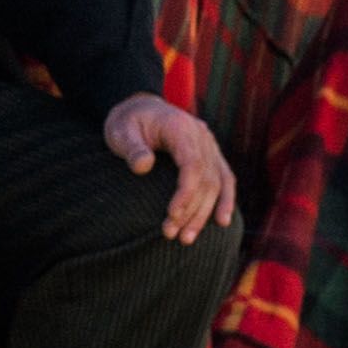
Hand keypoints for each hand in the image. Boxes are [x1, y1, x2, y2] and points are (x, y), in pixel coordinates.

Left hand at [106, 93, 235, 245]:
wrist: (139, 108)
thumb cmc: (128, 122)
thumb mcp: (121, 130)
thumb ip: (132, 147)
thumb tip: (143, 166)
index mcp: (180, 127)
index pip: (192, 164)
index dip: (186, 192)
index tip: (172, 214)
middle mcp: (201, 135)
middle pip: (205, 179)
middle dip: (191, 210)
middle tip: (171, 234)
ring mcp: (209, 145)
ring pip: (216, 183)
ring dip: (204, 213)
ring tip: (186, 238)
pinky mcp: (211, 155)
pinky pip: (224, 178)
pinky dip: (225, 200)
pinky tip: (222, 222)